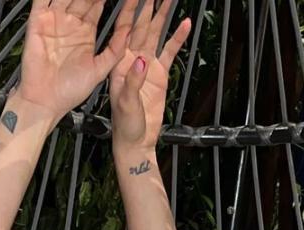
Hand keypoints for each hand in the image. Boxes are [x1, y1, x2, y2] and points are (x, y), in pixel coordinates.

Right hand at [17, 0, 130, 122]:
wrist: (46, 101)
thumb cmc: (70, 91)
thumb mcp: (100, 70)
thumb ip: (115, 51)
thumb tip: (130, 31)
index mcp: (85, 33)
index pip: (98, 6)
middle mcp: (70, 24)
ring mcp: (53, 20)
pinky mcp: (37, 21)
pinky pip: (43, 0)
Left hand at [108, 0, 191, 153]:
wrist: (136, 141)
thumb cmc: (124, 125)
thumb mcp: (125, 104)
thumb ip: (133, 81)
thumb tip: (141, 61)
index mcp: (118, 62)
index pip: (124, 28)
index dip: (129, 9)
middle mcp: (132, 59)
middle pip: (141, 24)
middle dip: (147, 4)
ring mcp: (147, 64)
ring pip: (155, 33)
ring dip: (163, 14)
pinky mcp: (160, 73)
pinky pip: (170, 51)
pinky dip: (177, 37)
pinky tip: (185, 24)